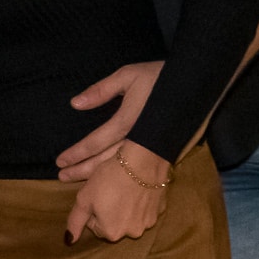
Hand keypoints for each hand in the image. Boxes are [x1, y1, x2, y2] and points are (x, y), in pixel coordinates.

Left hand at [56, 60, 163, 180]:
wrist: (198, 84)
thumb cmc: (160, 77)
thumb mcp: (128, 76)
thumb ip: (101, 91)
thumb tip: (75, 104)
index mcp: (128, 122)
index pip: (96, 142)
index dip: (77, 153)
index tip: (59, 161)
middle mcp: (139, 140)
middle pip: (106, 161)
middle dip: (82, 170)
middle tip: (62, 177)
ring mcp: (153, 148)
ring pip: (121, 169)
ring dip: (98, 176)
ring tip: (78, 182)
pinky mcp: (165, 152)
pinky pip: (138, 169)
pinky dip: (121, 177)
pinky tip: (110, 182)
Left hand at [66, 139, 170, 242]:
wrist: (142, 162)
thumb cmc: (109, 180)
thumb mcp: (84, 199)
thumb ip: (76, 221)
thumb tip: (68, 241)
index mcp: (112, 233)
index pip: (94, 225)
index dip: (92, 209)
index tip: (96, 195)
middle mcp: (132, 233)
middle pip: (113, 224)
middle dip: (109, 211)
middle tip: (109, 191)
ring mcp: (149, 222)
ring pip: (130, 218)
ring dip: (125, 207)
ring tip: (122, 188)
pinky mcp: (160, 210)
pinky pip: (145, 209)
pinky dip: (140, 202)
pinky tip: (136, 188)